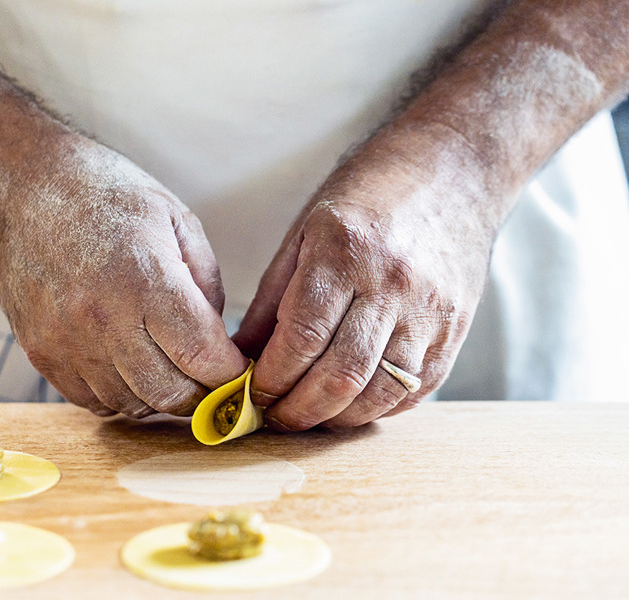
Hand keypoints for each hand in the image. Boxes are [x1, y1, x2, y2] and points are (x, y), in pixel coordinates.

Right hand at [0, 134, 248, 417]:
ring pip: (133, 406)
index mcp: (147, 280)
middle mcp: (104, 320)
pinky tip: (128, 364)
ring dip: (159, 396)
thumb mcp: (177, 219)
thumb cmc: (105, 194)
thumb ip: (206, 285)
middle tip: (209, 376)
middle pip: (171, 396)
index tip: (240, 370)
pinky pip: (93, 402)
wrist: (21, 187)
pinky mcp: (41, 355)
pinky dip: (120, 395)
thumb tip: (217, 342)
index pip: (204, 358)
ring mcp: (67, 343)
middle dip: (202, 394)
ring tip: (167, 364)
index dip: (232, 374)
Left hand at [233, 126, 495, 429]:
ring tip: (310, 418)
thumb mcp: (306, 232)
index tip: (251, 395)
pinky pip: (416, 389)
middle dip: (300, 409)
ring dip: (339, 419)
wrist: (453, 170)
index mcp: (345, 253)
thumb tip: (242, 356)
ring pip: (381, 391)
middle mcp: (393, 284)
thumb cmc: (367, 197)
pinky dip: (379, 408)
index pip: (303, 337)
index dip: (272, 379)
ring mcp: (430, 310)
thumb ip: (273, 299)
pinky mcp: (457, 328)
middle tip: (275, 418)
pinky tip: (352, 407)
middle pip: (341, 374)